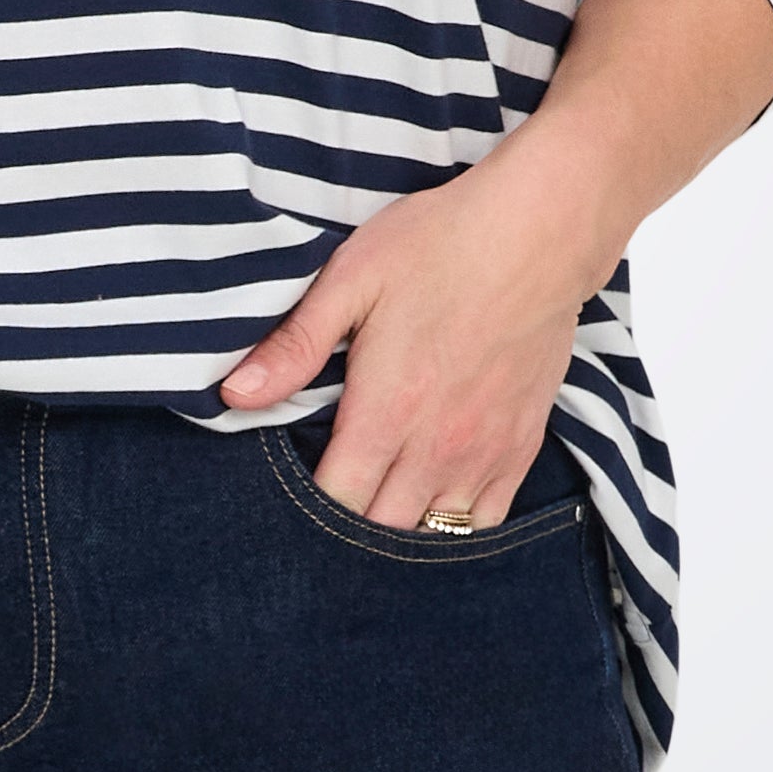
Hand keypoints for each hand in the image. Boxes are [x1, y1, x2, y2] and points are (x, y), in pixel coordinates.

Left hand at [217, 130, 612, 527]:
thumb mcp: (352, 279)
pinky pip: (485, 522)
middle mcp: (437, 448)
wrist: (540, 234)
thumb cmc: (440, 245)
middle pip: (381, 533)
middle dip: (347, 529)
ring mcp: (485, 453)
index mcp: (386, 411)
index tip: (290, 492)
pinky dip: (455, 527)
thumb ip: (294, 346)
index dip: (306, 508)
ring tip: (377, 504)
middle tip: (331, 496)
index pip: (335, 501)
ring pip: (434, 538)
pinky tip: (431, 505)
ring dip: (400, 532)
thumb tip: (232, 394)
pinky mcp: (521, 446)